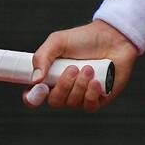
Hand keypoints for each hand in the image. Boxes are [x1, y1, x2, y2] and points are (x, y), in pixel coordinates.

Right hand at [22, 19, 138, 112]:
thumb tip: (35, 80)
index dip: (32, 98)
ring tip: (89, 68)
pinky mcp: (98, 99)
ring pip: (73, 103)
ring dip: (80, 85)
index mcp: (50, 77)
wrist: (112, 37)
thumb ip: (42, 57)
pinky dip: (91, 93)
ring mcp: (81, 96)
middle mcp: (64, 89)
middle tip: (73, 67)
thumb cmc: (84, 38)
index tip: (41, 87)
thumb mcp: (58, 41)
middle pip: (55, 101)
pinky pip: (89, 106)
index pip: (34, 96)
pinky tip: (96, 81)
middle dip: (64, 85)